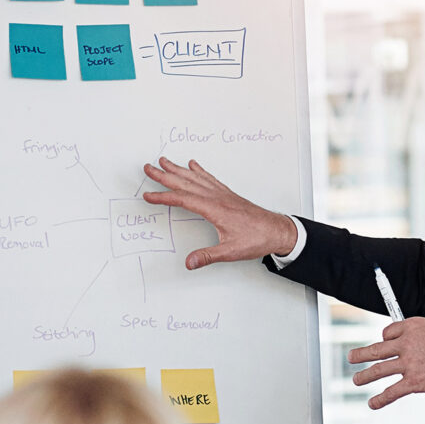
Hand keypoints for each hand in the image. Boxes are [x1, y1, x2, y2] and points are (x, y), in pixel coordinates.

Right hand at [140, 157, 298, 268]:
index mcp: (214, 209)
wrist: (277, 230)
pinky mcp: (228, 195)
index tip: (148, 195)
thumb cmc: (257, 239)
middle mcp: (217, 197)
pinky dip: (199, 171)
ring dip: (178, 169)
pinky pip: (210, 179)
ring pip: (196, 178)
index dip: (163, 197)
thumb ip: (208, 256)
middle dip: (165, 175)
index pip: (182, 200)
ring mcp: (223, 194)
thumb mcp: (231, 251)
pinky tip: (194, 165)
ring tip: (165, 161)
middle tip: (148, 167)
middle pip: (185, 183)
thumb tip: (189, 263)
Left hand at [350, 319, 424, 409]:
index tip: (384, 343)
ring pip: (378, 370)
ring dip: (364, 376)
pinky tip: (373, 403)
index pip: (388, 332)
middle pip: (377, 349)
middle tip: (352, 357)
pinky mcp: (414, 382)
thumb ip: (423, 331)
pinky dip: (380, 399)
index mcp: (411, 328)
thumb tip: (417, 337)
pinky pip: (391, 392)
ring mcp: (408, 364)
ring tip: (357, 380)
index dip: (385, 338)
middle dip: (361, 354)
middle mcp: (405, 344)